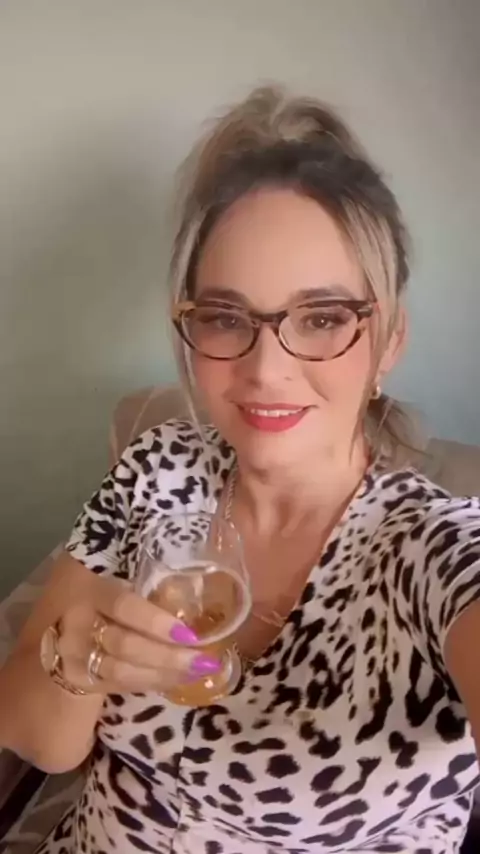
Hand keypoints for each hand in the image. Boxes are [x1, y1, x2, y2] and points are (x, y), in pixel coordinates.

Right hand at [49, 575, 220, 693]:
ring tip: (197, 671)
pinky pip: (118, 685)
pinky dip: (150, 683)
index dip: (156, 623)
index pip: (124, 608)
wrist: (55, 607)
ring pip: (121, 672)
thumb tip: (194, 584)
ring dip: (163, 675)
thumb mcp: (112, 567)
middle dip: (167, 657)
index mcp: (89, 589)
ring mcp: (74, 655)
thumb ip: (145, 574)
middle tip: (204, 660)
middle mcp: (78, 624)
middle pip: (125, 646)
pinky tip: (175, 679)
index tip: (190, 634)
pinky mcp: (79, 678)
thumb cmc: (94, 577)